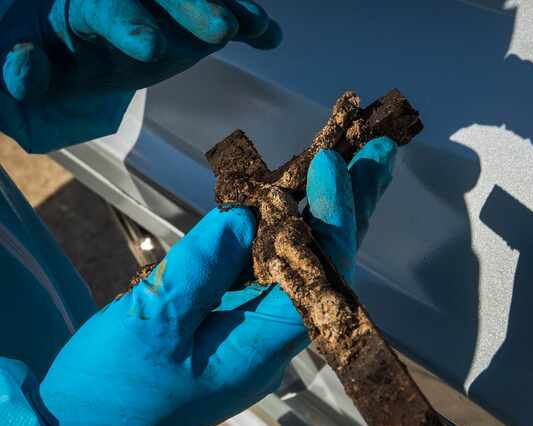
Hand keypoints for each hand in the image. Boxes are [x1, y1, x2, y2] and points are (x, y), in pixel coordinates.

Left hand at [0, 0, 279, 152]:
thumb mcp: (42, 72)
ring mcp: (167, 3)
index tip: (151, 47)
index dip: (128, 24)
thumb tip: (23, 64)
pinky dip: (247, 21)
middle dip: (194, 8)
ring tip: (254, 24)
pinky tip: (269, 34)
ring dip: (229, 7)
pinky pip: (226, 10)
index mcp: (88, 5)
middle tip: (221, 30)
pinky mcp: (193, 14)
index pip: (108, 6)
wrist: (85, 43)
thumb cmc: (61, 59)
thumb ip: (26, 73)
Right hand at [31, 138, 396, 425]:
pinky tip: (292, 200)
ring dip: (327, 215)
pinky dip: (284, 232)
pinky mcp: (232, 323)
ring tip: (351, 163)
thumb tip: (244, 218)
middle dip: (353, 208)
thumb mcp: (152, 325)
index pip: (322, 274)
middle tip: (379, 151)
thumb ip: (199, 269)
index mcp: (263, 344)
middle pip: (328, 266)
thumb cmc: (113, 388)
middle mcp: (272, 338)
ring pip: (303, 265)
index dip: (333, 215)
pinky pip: (270, 271)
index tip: (332, 163)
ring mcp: (254, 331)